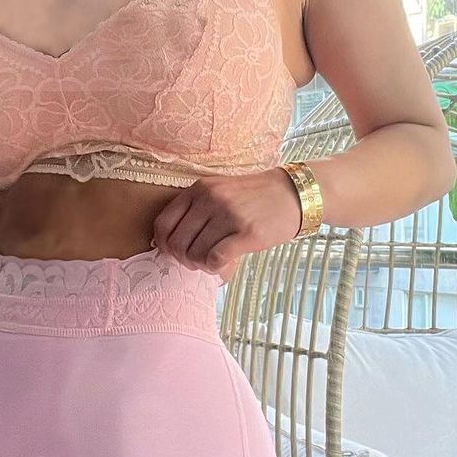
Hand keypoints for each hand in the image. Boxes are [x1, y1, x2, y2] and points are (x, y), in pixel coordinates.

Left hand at [151, 169, 303, 279]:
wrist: (293, 194)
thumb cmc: (254, 197)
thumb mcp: (220, 191)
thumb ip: (195, 210)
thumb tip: (169, 244)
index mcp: (199, 189)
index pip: (163, 223)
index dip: (164, 245)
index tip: (174, 252)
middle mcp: (210, 200)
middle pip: (177, 243)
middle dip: (183, 259)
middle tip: (197, 260)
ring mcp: (228, 215)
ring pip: (195, 254)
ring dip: (200, 264)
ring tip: (212, 260)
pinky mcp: (247, 233)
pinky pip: (215, 259)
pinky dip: (214, 267)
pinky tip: (222, 263)